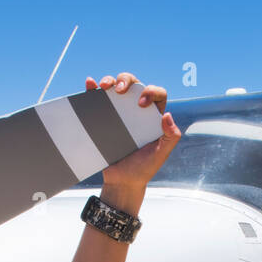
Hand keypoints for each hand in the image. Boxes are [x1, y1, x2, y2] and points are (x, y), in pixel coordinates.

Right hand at [85, 73, 180, 212]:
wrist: (121, 181)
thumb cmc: (143, 169)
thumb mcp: (161, 155)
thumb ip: (170, 137)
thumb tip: (167, 116)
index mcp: (153, 116)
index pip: (157, 94)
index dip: (151, 92)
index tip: (141, 104)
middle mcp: (136, 111)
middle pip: (134, 85)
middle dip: (126, 80)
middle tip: (120, 91)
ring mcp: (119, 113)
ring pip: (116, 87)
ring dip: (110, 80)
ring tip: (104, 86)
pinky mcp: (103, 117)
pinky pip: (98, 99)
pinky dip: (93, 88)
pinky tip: (90, 83)